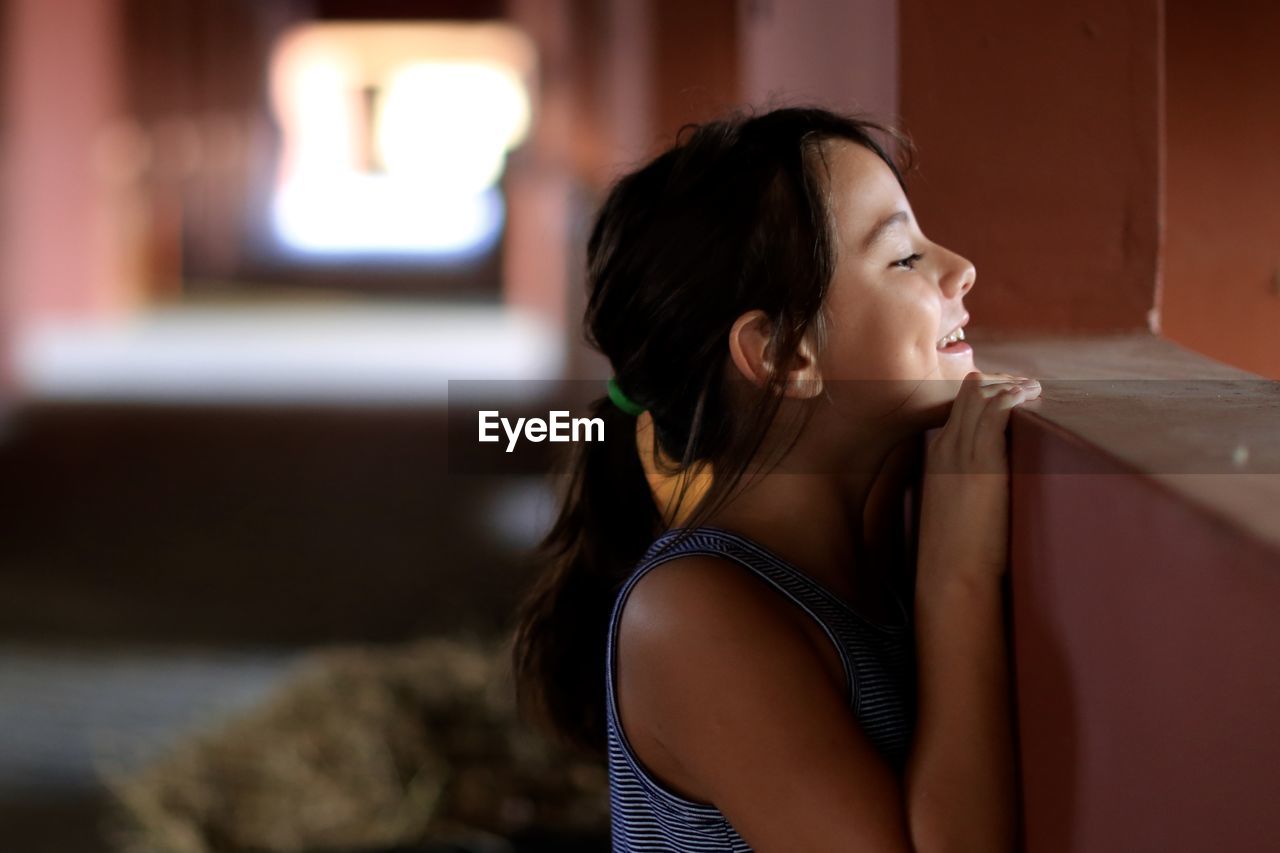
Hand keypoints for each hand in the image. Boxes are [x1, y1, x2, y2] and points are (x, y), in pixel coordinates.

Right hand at [916, 371, 1040, 587]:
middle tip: (1026, 387)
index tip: (1010, 395)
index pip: (958, 408)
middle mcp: (945, 446)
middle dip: (999, 382)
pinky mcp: (982, 461)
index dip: (985, 394)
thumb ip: (966, 484)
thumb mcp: (954, 507)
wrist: (951, 571)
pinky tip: (1028, 394)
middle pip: (967, 393)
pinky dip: (1011, 396)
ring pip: (979, 396)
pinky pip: (994, 412)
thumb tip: (991, 484)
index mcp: (936, 455)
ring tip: (1033, 389)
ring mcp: (961, 452)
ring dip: (1009, 385)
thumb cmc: (956, 549)